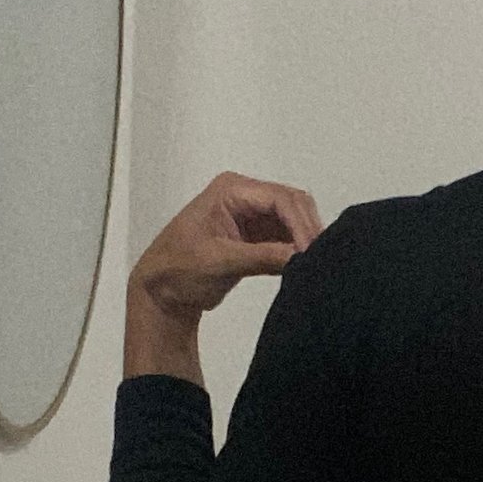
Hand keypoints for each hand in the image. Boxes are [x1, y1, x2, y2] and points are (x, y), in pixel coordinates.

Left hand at [128, 171, 323, 321]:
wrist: (162, 291)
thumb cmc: (179, 269)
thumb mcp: (221, 261)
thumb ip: (263, 256)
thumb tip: (301, 257)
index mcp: (231, 190)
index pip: (279, 198)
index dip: (300, 223)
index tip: (311, 252)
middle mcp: (245, 195)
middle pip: (292, 204)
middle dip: (307, 229)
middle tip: (319, 260)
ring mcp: (252, 215)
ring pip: (293, 219)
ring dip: (304, 239)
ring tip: (315, 264)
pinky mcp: (257, 235)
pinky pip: (287, 236)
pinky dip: (297, 249)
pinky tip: (304, 266)